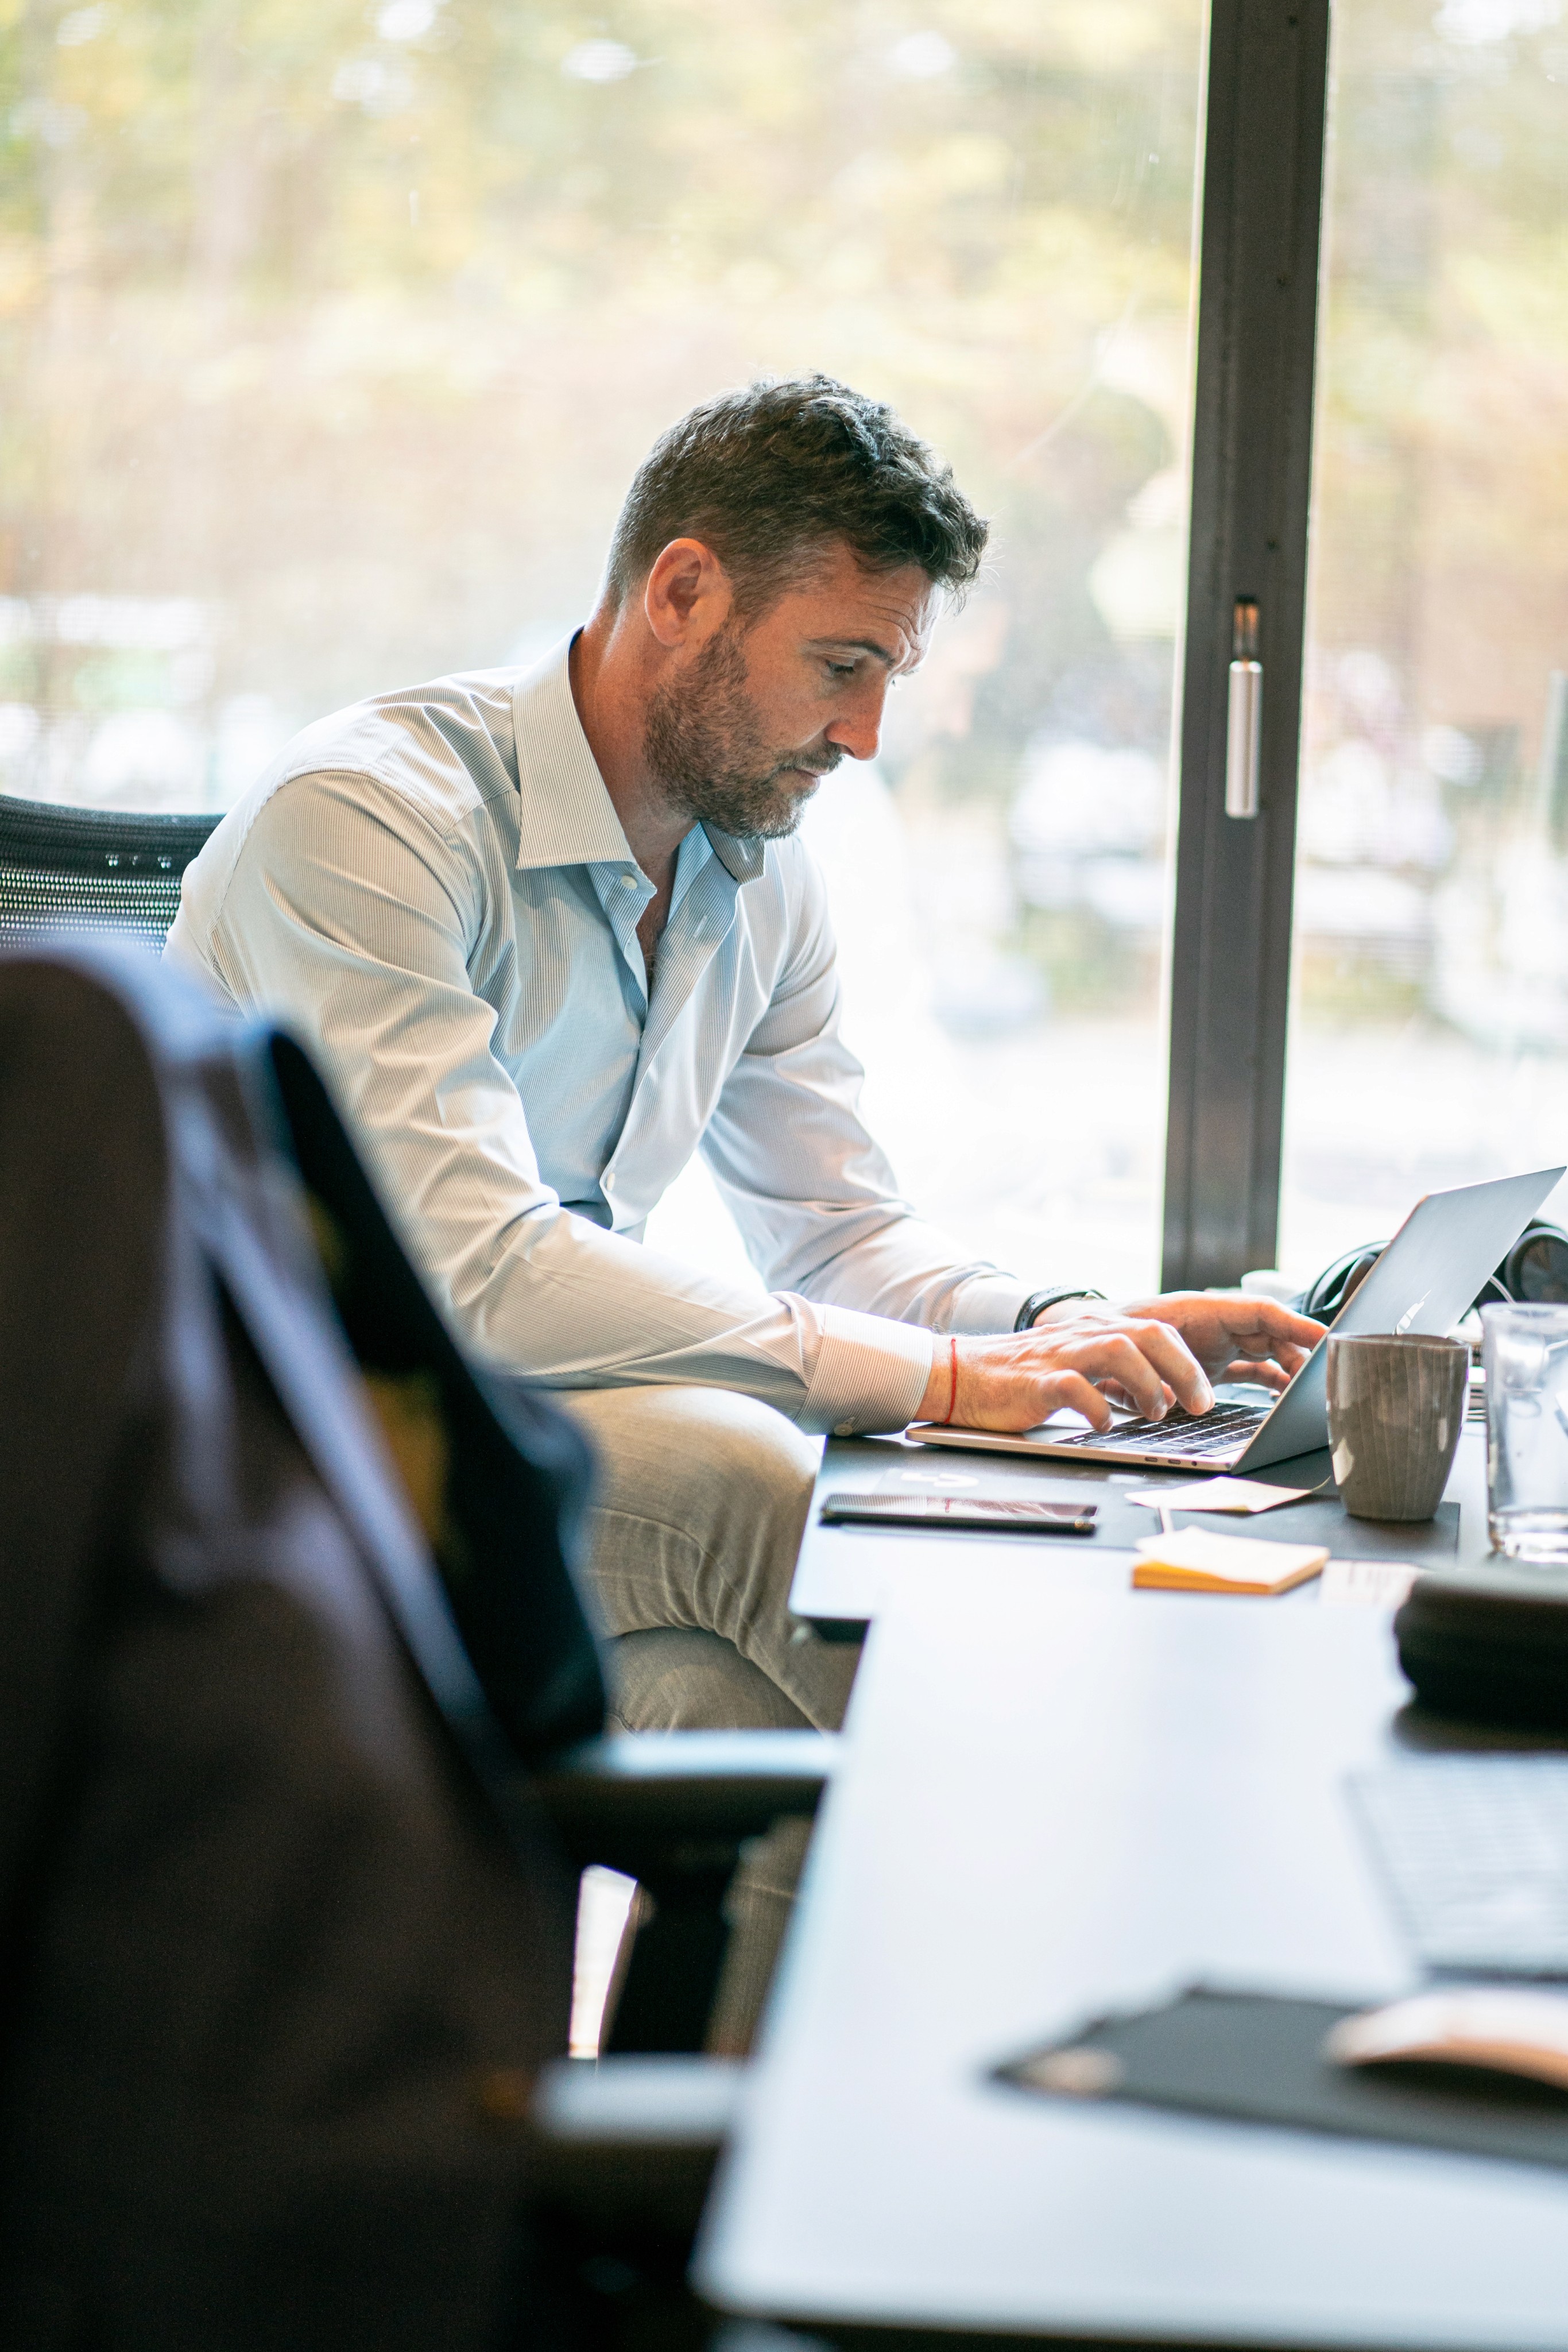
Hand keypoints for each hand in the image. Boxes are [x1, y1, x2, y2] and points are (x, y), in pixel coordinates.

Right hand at [916, 1293, 1324, 1434]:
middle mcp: (1099, 1332)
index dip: (1236, 1332)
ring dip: (1149, 1384)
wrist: (972, 1378)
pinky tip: (1103, 1425)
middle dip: (1189, 1368)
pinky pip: (1075, 1389)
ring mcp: (1070, 1353)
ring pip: (1122, 1350)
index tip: (1282, 1352)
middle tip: (1201, 1405)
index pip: (1189, 1322)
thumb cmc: (1045, 1379)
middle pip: (1158, 1331)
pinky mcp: (1042, 1378)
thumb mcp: (1106, 1372)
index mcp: (1121, 1330)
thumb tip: (1219, 1390)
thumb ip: (1151, 1375)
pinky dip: (1095, 1408)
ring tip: (1159, 1414)